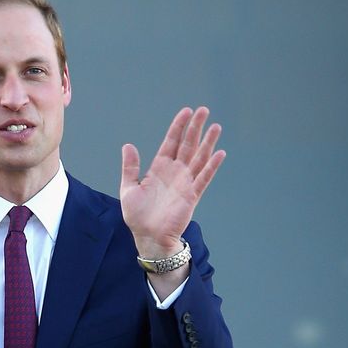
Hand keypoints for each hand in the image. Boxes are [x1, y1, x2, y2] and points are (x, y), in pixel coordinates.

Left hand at [119, 107, 224, 257]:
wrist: (147, 236)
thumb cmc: (137, 215)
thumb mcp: (128, 188)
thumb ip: (130, 167)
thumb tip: (128, 145)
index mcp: (159, 168)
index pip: (171, 142)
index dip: (178, 127)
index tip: (186, 112)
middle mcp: (174, 172)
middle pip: (188, 145)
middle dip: (196, 128)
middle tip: (204, 110)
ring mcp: (184, 183)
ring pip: (199, 158)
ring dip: (208, 142)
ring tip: (216, 126)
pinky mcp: (192, 195)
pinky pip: (203, 178)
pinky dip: (211, 166)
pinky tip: (219, 153)